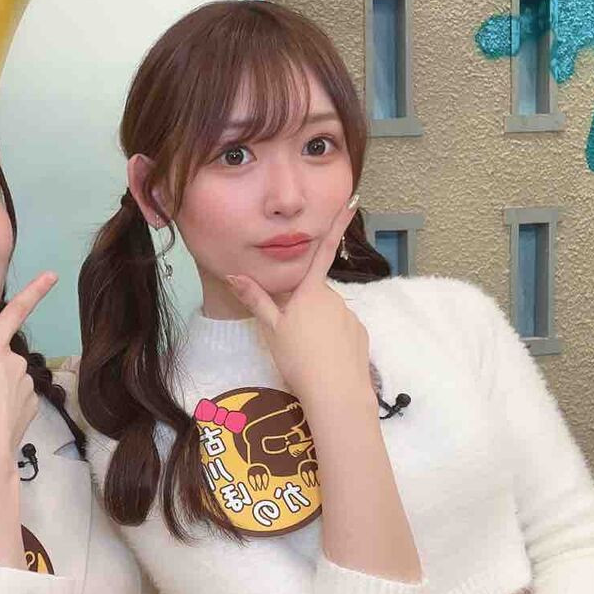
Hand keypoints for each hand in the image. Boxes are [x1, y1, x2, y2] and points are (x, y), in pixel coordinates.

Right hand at [226, 199, 369, 403]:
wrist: (336, 392)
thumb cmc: (298, 358)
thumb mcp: (270, 328)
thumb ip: (255, 299)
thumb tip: (234, 274)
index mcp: (310, 292)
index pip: (323, 251)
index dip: (336, 225)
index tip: (353, 201)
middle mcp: (334, 298)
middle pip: (313, 294)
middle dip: (302, 306)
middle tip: (288, 335)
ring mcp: (349, 316)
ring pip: (326, 314)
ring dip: (315, 325)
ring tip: (304, 353)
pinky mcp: (360, 335)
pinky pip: (340, 331)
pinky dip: (330, 340)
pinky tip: (321, 358)